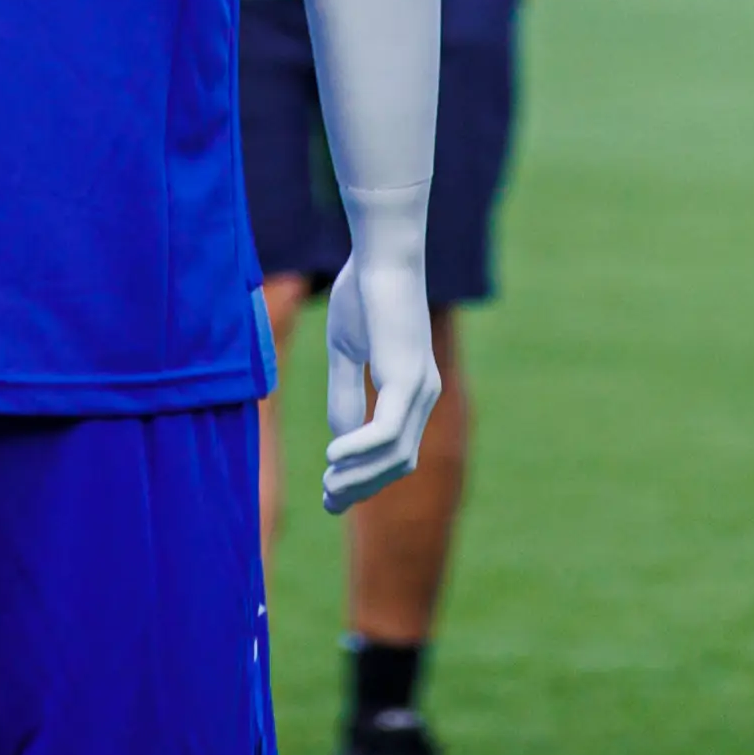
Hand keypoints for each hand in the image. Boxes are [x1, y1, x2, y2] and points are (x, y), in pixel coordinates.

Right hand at [319, 183, 440, 512]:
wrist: (380, 253)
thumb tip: (341, 443)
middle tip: (327, 501)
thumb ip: (344, 396)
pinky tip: (331, 456)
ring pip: (395, 457)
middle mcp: (426, 393)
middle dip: (362, 487)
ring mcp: (421, 388)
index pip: (398, 451)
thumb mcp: (346, 353)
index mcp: (415, 388)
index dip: (367, 479)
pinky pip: (386, 433)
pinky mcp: (406, 379)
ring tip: (327, 483)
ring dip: (359, 477)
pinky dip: (359, 450)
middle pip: (399, 463)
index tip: (332, 498)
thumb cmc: (362, 293)